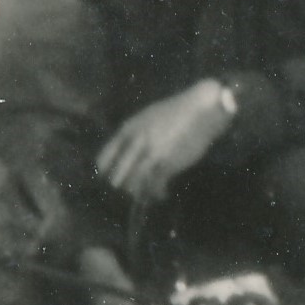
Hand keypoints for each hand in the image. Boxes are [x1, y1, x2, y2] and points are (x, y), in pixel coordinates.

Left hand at [94, 80, 234, 202]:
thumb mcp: (147, 118)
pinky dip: (157, 192)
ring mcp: (152, 154)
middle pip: (118, 176)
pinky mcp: (168, 163)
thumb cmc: (175, 112)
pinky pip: (156, 185)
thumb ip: (134, 135)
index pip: (105, 158)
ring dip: (138, 192)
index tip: (107, 179)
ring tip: (144, 194)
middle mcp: (136, 142)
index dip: (104, 172)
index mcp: (128, 129)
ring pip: (135, 183)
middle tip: (127, 190)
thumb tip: (126, 154)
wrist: (201, 110)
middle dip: (121, 186)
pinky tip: (161, 194)